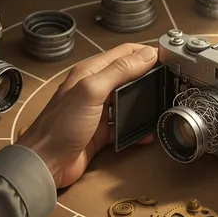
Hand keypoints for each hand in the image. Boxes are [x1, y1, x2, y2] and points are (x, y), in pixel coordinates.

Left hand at [17, 43, 157, 187]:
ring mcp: (98, 111)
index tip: (168, 57)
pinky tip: (147, 134)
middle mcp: (94, 88)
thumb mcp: (92, 91)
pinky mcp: (101, 132)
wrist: (46, 163)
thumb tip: (146, 54)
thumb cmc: (62, 125)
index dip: (146, 53)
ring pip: (128, 102)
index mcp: (90, 72)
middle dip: (149, 77)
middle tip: (171, 80)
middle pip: (128, 76)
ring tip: (164, 105)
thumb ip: (119, 71)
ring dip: (145, 104)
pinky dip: (137, 130)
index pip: (124, 53)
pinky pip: (124, 127)